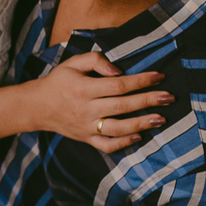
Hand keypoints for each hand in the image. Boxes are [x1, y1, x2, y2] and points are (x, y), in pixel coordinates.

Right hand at [30, 52, 172, 153]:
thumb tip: (119, 70)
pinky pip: (107, 145)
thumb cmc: (58, 82)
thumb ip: (95, 60)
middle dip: (148, 101)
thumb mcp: (72, 63)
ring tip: (161, 118)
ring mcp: (86, 126)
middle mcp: (86, 109)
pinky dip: (124, 143)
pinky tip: (139, 136)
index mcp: (83, 88)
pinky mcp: (86, 138)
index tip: (159, 76)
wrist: (36, 106)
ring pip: (118, 128)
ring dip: (142, 123)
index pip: (118, 85)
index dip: (141, 80)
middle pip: (123, 106)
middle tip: (169, 97)